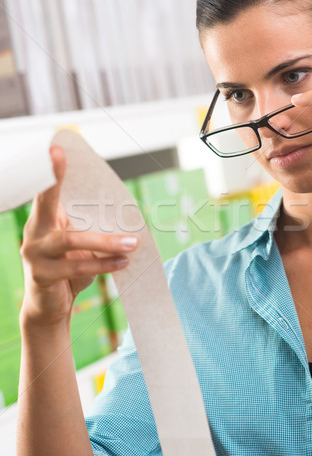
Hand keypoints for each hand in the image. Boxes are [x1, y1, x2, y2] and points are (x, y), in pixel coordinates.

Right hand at [20, 145, 137, 328]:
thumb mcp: (81, 246)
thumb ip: (94, 229)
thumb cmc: (69, 269)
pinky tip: (123, 262)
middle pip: (44, 202)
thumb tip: (129, 218)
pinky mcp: (42, 275)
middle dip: (51, 178)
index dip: (51, 170)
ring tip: (133, 243)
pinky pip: (77, 267)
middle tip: (58, 156)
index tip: (55, 148)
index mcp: (45, 219)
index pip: (48, 190)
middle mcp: (34, 230)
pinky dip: (104, 264)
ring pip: (71, 239)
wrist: (50, 306)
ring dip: (106, 241)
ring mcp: (34, 253)